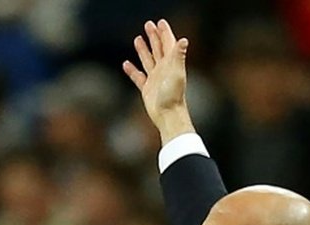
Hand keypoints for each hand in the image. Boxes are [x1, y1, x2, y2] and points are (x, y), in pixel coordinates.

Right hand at [123, 19, 194, 142]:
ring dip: (143, 50)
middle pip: (158, 49)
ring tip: (137, 39)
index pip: (168, 44)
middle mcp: (164, 70)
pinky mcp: (147, 89)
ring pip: (148, 60)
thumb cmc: (173, 96)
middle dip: (154, 37)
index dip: (164, 33)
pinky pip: (138, 77)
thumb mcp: (176, 73)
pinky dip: (132, 70)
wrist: (168, 116)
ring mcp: (155, 79)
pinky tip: (126, 64)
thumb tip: (184, 40)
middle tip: (148, 24)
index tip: (160, 22)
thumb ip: (179, 55)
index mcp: (171, 64)